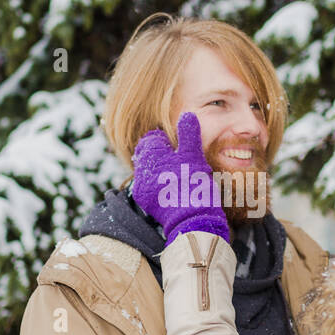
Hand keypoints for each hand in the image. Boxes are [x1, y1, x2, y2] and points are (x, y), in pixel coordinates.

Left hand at [131, 111, 229, 244]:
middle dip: (162, 154)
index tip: (178, 145)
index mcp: (150, 154)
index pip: (153, 138)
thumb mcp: (193, 155)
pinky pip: (150, 187)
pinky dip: (160, 184)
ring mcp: (142, 187)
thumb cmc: (194, 184)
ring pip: (149, 171)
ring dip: (161, 170)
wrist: (192, 220)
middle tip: (179, 159)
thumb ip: (188, 134)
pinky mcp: (146, 202)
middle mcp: (141, 170)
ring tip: (179, 174)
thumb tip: (187, 115)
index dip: (167, 139)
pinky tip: (173, 187)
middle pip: (149, 155)